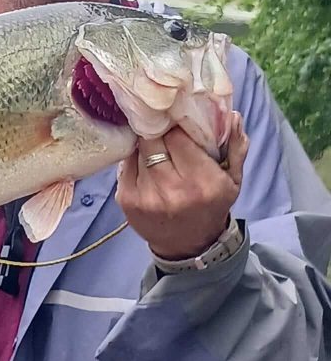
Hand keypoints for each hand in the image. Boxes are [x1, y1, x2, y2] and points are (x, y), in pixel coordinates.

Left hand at [116, 112, 248, 259]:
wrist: (188, 245)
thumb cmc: (212, 205)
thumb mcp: (233, 179)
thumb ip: (235, 146)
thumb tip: (233, 115)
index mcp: (204, 182)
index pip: (177, 136)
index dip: (175, 125)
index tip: (176, 123)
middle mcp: (173, 190)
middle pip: (152, 140)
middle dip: (157, 132)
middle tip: (163, 130)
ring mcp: (146, 196)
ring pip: (137, 150)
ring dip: (145, 145)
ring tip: (156, 148)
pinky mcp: (126, 200)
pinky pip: (124, 164)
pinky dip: (133, 159)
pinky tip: (145, 163)